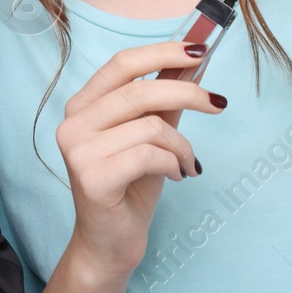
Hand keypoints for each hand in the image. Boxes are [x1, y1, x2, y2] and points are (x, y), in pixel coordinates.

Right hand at [56, 42, 221, 279]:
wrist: (110, 242)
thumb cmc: (130, 186)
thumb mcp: (151, 135)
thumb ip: (165, 98)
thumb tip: (193, 60)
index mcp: (82, 106)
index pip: (121, 64)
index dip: (162, 52)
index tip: (199, 50)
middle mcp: (73, 123)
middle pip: (139, 92)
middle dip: (188, 93)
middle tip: (218, 105)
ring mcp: (78, 150)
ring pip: (151, 126)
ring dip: (182, 146)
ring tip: (187, 163)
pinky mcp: (92, 177)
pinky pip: (150, 155)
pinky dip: (174, 164)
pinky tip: (176, 176)